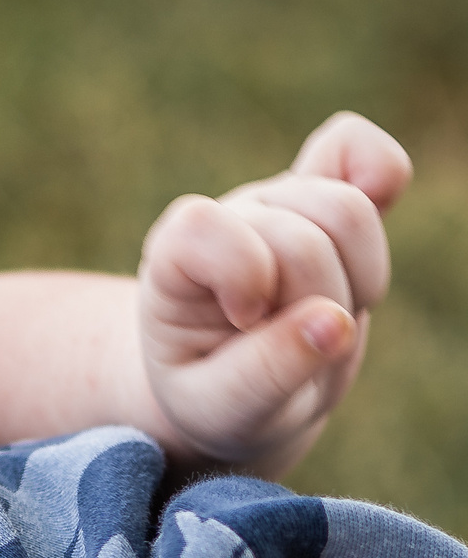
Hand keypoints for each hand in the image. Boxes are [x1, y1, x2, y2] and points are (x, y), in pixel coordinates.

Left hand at [138, 111, 411, 475]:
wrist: (236, 384)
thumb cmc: (217, 397)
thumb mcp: (223, 409)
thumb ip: (267, 373)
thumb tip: (332, 323)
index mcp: (172, 260)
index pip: (205, 227)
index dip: (244, 274)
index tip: (243, 322)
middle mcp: (226, 218)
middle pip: (302, 236)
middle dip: (316, 303)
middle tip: (294, 340)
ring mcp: (278, 203)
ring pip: (347, 210)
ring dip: (360, 278)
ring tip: (324, 315)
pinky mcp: (326, 203)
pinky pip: (355, 149)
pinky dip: (380, 167)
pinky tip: (384, 190)